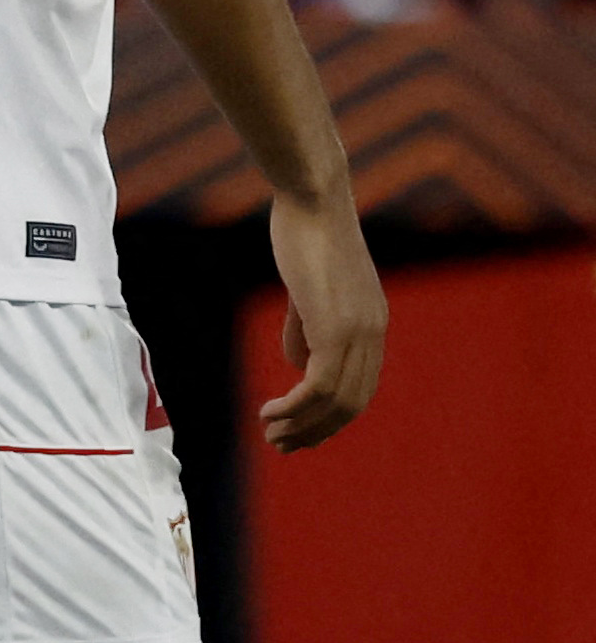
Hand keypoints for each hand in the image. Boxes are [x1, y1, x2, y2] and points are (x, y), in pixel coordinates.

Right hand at [261, 189, 383, 451]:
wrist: (313, 197)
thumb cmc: (304, 231)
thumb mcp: (306, 286)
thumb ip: (305, 325)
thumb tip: (298, 363)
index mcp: (371, 323)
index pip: (358, 386)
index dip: (328, 415)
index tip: (294, 428)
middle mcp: (372, 333)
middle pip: (352, 403)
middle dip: (316, 430)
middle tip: (281, 445)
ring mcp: (357, 331)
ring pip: (336, 400)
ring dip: (302, 425)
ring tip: (270, 434)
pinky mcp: (335, 328)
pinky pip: (319, 384)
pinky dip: (296, 407)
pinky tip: (271, 411)